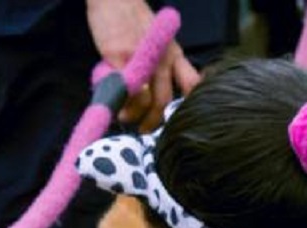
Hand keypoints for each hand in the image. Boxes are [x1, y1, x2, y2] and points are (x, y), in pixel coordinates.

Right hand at [86, 0, 200, 130]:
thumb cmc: (133, 19)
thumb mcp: (159, 39)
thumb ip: (161, 63)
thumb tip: (153, 94)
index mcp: (174, 55)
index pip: (192, 84)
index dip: (190, 106)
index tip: (182, 121)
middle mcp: (163, 59)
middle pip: (164, 101)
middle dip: (153, 121)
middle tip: (143, 130)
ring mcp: (142, 58)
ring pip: (146, 100)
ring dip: (134, 116)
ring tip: (124, 119)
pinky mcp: (121, 56)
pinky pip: (124, 88)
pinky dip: (120, 102)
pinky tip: (114, 106)